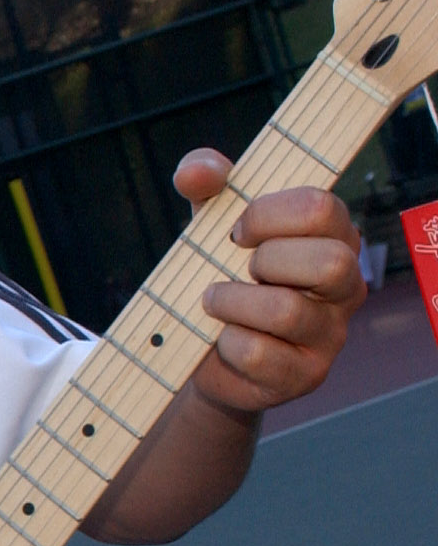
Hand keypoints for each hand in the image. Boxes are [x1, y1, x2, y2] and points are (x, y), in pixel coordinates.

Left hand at [168, 151, 363, 415]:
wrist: (204, 351)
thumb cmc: (220, 274)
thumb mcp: (210, 223)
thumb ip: (206, 184)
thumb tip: (199, 171)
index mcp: (334, 236)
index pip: (322, 208)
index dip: (266, 214)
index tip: (234, 231)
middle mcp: (346, 284)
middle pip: (328, 261)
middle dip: (265, 262)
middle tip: (237, 270)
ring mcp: (331, 333)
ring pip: (287, 311)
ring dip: (232, 303)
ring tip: (213, 303)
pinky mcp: (304, 374)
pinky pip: (259, 354)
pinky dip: (226, 343)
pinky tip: (221, 339)